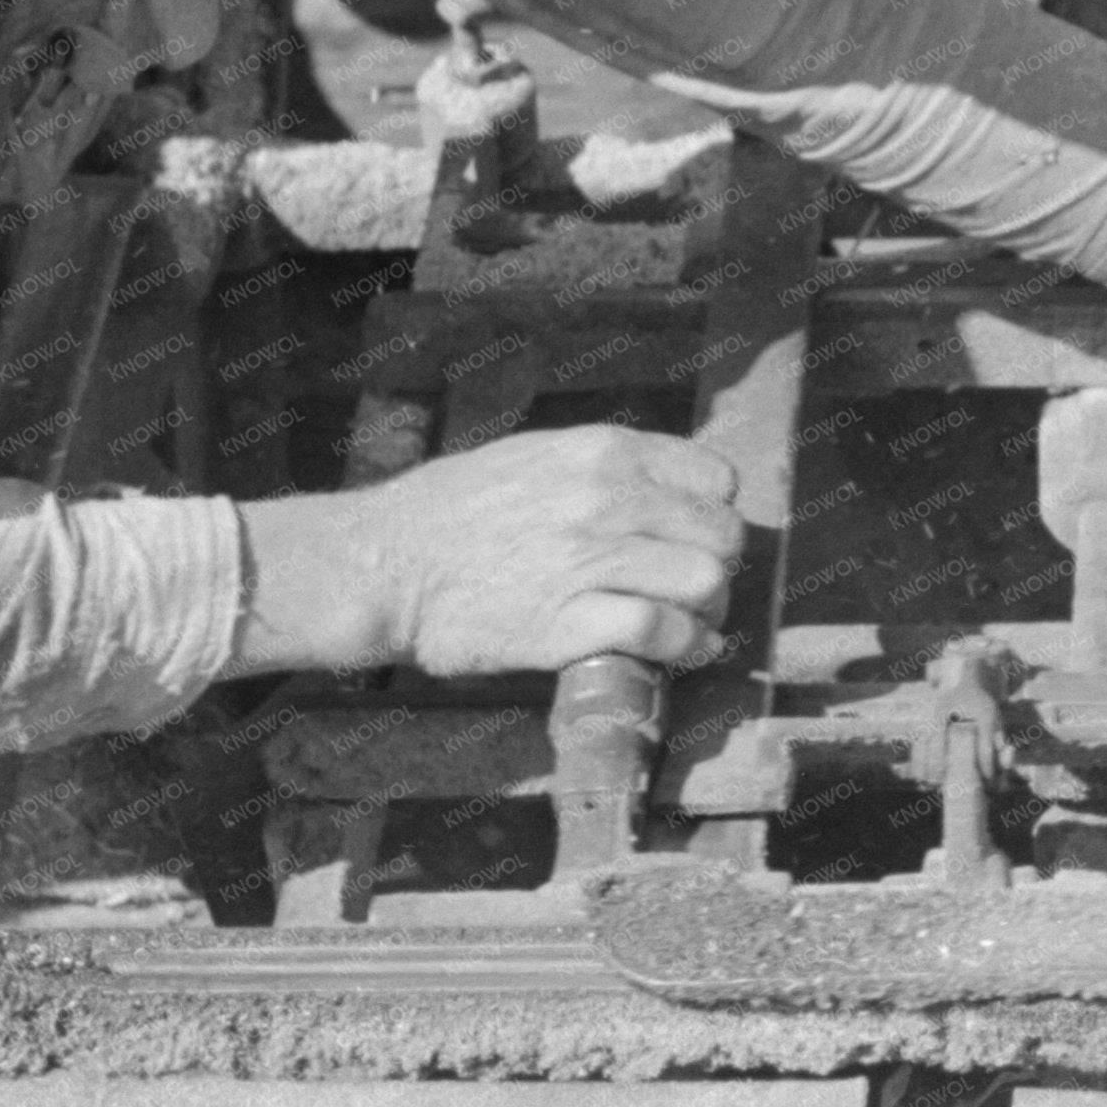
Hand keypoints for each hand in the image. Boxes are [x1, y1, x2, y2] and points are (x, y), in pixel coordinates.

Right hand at [229, 426, 745, 679]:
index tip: (696, 539)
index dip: (714, 515)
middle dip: (719, 568)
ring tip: (693, 624)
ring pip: (704, 582)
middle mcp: (607, 498)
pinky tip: (684, 655)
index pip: (715, 479)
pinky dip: (687, 649)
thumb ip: (604, 470)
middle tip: (695, 590)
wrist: (385, 563)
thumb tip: (662, 494)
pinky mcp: (569, 622)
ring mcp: (590, 560)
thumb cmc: (451, 511)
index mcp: (603, 451)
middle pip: (721, 535)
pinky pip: (663, 633)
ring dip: (709, 611)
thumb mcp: (535, 457)